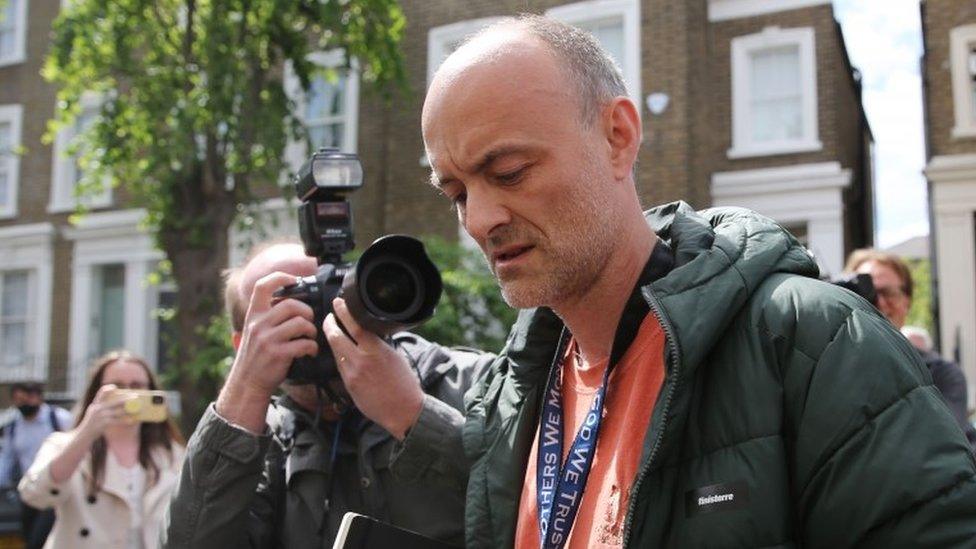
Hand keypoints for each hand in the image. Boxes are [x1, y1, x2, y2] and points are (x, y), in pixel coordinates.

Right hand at [77, 385, 135, 441]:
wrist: (82, 436)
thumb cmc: (91, 424)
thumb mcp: (93, 413)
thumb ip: (102, 408)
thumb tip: (118, 404)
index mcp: (95, 404)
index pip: (101, 393)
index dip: (108, 388)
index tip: (115, 387)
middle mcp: (97, 409)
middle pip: (115, 401)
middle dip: (126, 399)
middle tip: (136, 397)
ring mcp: (100, 416)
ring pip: (118, 411)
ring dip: (129, 410)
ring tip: (138, 409)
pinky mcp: (103, 424)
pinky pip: (118, 421)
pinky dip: (126, 420)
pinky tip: (132, 420)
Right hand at [217, 272, 318, 432]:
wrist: (247, 384)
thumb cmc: (256, 357)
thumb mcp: (254, 332)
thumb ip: (267, 317)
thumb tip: (291, 302)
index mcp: (253, 315)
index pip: (263, 286)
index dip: (280, 277)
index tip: (294, 280)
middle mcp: (258, 324)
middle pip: (291, 304)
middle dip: (306, 312)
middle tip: (309, 321)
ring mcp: (267, 339)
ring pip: (300, 323)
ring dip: (311, 330)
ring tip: (310, 337)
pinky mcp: (278, 354)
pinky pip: (304, 343)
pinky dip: (312, 347)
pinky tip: (309, 351)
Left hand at [323, 297, 423, 439]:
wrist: (403, 410)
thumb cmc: (404, 384)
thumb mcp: (394, 356)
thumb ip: (378, 344)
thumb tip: (367, 334)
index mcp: (376, 350)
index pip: (355, 326)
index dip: (343, 312)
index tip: (338, 303)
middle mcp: (361, 361)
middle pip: (336, 337)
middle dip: (329, 324)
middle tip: (329, 316)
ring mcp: (352, 374)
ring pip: (335, 352)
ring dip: (332, 340)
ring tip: (333, 332)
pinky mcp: (348, 385)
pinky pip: (339, 366)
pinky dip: (339, 356)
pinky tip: (341, 353)